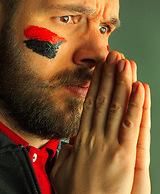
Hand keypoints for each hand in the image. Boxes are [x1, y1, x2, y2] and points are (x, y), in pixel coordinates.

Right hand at [50, 51, 150, 193]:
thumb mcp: (63, 169)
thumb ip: (66, 151)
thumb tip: (68, 140)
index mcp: (82, 139)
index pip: (89, 104)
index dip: (95, 85)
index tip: (99, 69)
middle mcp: (95, 137)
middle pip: (103, 100)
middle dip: (109, 76)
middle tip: (113, 56)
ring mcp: (110, 144)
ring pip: (117, 107)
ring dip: (122, 83)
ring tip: (125, 63)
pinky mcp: (125, 155)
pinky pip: (132, 125)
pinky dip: (136, 105)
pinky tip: (140, 88)